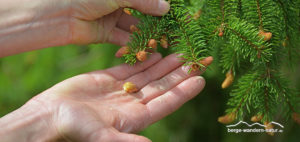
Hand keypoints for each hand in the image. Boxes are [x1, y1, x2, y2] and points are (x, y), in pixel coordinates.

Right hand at [27, 53, 211, 140]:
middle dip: (180, 75)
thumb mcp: (101, 137)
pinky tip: (156, 53)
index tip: (201, 80)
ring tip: (181, 54)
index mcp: (135, 118)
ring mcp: (121, 90)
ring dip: (166, 65)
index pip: (166, 103)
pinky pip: (131, 67)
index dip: (184, 92)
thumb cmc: (74, 129)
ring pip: (149, 75)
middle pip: (162, 87)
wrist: (50, 116)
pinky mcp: (108, 79)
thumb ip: (125, 140)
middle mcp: (132, 103)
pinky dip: (144, 60)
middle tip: (197, 61)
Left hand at [68, 0, 169, 44]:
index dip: (160, 5)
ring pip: (134, 27)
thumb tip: (166, 8)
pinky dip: (133, 44)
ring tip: (159, 43)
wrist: (57, 14)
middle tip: (169, 33)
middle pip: (142, 13)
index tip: (174, 14)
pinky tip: (143, 50)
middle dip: (155, 23)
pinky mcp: (106, 34)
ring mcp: (112, 17)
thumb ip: (143, 1)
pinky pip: (123, 39)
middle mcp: (117, 2)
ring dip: (146, 35)